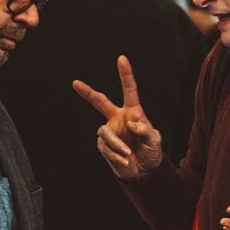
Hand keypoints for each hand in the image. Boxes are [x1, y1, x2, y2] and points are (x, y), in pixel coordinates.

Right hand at [72, 55, 162, 180]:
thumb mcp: (154, 140)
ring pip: (104, 132)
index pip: (129, 90)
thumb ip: (145, 130)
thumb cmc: (152, 152)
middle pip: (100, 102)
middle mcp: (119, 119)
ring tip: (128, 154)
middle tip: (75, 83)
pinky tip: (125, 161)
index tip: (122, 59)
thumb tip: (131, 123)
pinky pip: (105, 148)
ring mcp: (110, 132)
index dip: (125, 75)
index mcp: (133, 112)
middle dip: (87, 93)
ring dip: (116, 144)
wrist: (144, 171)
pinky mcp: (104, 146)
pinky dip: (116, 155)